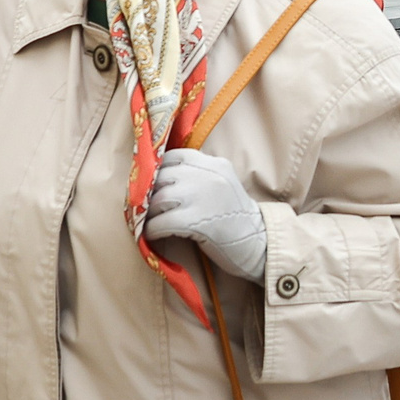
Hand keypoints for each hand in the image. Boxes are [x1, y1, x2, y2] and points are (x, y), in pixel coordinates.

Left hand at [144, 148, 267, 281]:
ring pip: (158, 199)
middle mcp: (208, 175)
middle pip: (161, 177)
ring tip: (145, 221)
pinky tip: (152, 234)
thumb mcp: (221, 184)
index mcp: (213, 164)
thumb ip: (197, 175)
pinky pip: (162, 222)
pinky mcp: (198, 221)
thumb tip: (157, 178)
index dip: (156, 170)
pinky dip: (152, 229)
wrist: (258, 243)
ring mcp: (203, 197)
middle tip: (141, 206)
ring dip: (147, 213)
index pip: (173, 156)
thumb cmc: (235, 217)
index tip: (149, 184)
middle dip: (146, 193)